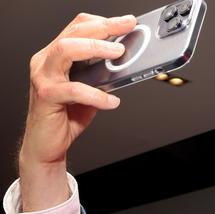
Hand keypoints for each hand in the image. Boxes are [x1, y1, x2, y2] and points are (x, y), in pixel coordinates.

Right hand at [19, 13, 136, 211]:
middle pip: (73, 32)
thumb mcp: (89, 91)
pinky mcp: (46, 96)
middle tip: (126, 28)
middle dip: (103, 27)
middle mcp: (46, 61)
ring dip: (96, 48)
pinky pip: (74, 89)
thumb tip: (125, 66)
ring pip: (66, 50)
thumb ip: (101, 76)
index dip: (102, 21)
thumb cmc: (66, 116)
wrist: (47, 145)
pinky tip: (112, 102)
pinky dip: (97, 95)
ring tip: (118, 54)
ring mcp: (43, 77)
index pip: (76, 27)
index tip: (126, 22)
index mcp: (56, 56)